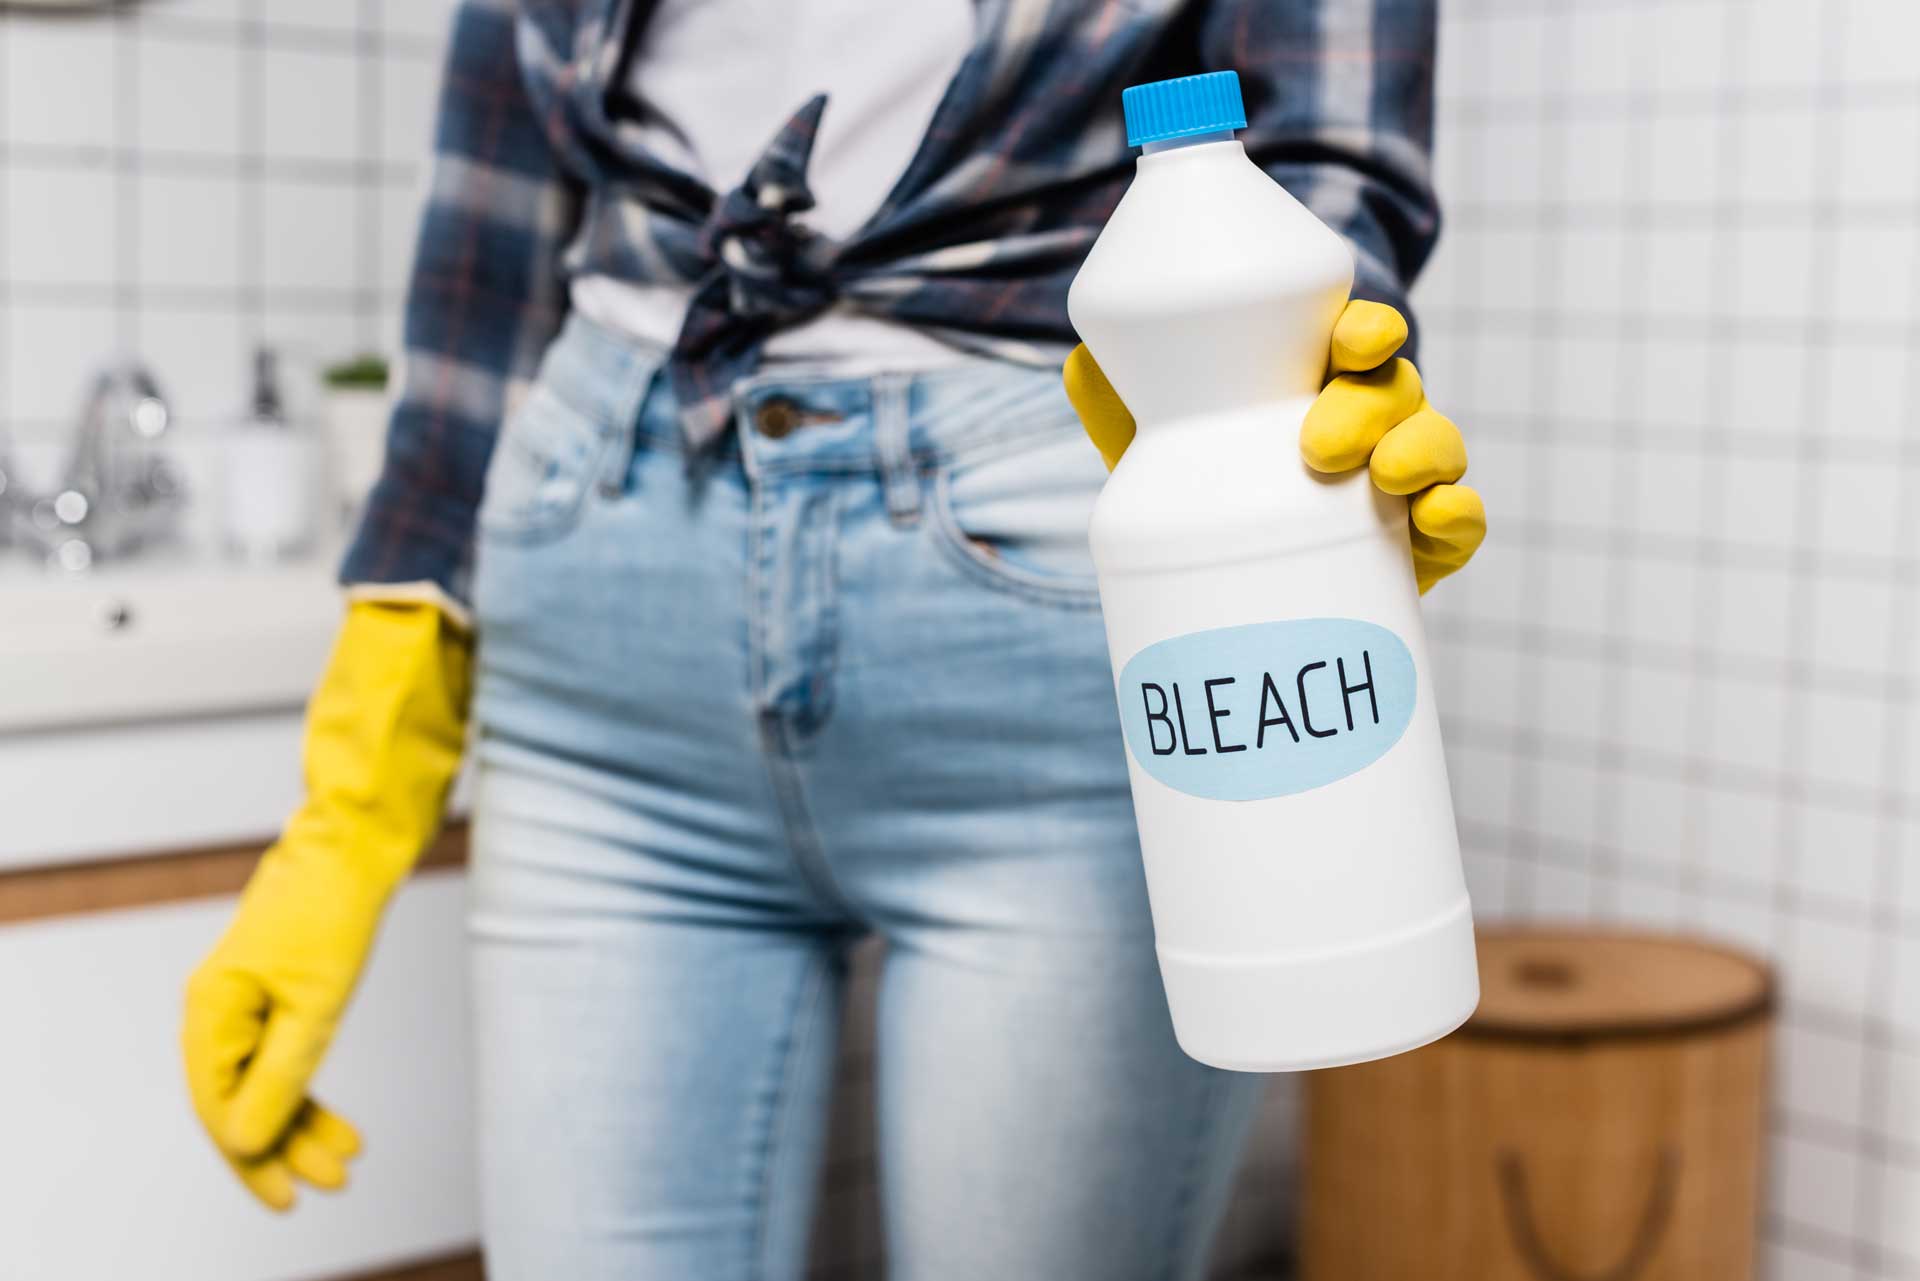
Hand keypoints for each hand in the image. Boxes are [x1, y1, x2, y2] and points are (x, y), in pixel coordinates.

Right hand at [183, 846, 382, 1208]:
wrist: (353, 844)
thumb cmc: (332, 911)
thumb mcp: (315, 1004)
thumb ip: (280, 1075)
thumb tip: (248, 1143)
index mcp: (210, 1011)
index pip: (217, 1105)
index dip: (250, 1156)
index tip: (290, 1194)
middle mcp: (216, 1010)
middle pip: (239, 1100)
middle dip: (285, 1146)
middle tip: (333, 1182)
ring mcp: (244, 1002)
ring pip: (263, 1082)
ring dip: (302, 1122)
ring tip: (346, 1159)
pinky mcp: (275, 993)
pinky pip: (281, 1056)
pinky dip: (308, 1089)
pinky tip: (338, 1121)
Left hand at [1063, 300, 1485, 591]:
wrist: (1219, 589)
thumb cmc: (1193, 489)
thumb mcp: (1146, 443)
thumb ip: (1116, 399)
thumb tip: (1082, 362)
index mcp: (1313, 379)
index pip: (1356, 337)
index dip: (1364, 329)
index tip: (1348, 340)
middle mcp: (1367, 420)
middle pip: (1395, 389)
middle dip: (1369, 405)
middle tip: (1318, 444)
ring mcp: (1397, 482)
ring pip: (1436, 445)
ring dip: (1423, 450)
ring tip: (1384, 477)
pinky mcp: (1417, 546)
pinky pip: (1459, 521)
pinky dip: (1456, 515)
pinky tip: (1435, 518)